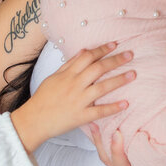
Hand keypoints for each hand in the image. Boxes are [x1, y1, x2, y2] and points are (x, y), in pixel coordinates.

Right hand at [11, 42, 132, 151]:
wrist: (33, 120)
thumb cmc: (43, 98)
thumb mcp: (53, 77)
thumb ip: (69, 64)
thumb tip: (83, 51)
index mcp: (67, 75)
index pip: (87, 57)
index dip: (102, 49)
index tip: (115, 44)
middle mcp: (74, 85)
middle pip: (98, 69)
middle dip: (115, 60)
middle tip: (130, 55)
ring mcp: (78, 101)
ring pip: (102, 88)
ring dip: (119, 80)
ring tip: (133, 74)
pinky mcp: (81, 117)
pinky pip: (99, 112)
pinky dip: (113, 108)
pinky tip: (125, 103)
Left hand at [85, 125, 165, 165]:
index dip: (117, 154)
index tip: (117, 135)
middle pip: (111, 162)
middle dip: (102, 144)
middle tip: (98, 122)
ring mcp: (135, 162)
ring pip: (110, 154)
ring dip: (100, 138)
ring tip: (94, 117)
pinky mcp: (135, 151)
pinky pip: (117, 144)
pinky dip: (108, 133)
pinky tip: (104, 116)